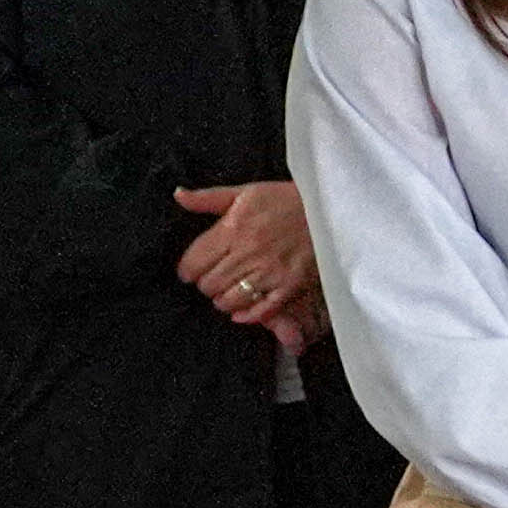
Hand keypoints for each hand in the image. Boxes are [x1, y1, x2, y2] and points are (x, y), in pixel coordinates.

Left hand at [172, 182, 318, 344]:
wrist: (329, 210)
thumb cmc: (285, 200)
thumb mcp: (245, 192)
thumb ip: (208, 198)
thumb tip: (179, 196)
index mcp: (233, 228)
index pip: (193, 262)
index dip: (188, 270)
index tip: (191, 270)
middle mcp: (248, 252)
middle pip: (209, 284)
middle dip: (206, 284)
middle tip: (212, 279)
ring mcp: (270, 272)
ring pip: (229, 300)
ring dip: (224, 299)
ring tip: (229, 291)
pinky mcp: (290, 286)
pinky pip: (260, 310)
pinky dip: (246, 315)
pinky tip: (242, 311)